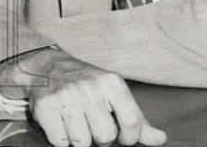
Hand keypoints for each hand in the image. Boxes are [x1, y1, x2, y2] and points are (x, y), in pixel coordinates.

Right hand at [0, 48, 166, 146]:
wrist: (46, 66)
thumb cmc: (86, 84)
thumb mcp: (114, 94)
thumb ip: (137, 119)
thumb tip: (161, 139)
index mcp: (112, 83)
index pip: (132, 123)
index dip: (129, 138)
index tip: (122, 136)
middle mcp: (89, 87)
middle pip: (105, 137)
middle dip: (100, 137)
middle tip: (92, 122)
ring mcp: (66, 97)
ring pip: (82, 143)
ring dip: (80, 138)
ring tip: (75, 120)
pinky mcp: (45, 107)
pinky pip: (60, 142)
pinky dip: (61, 138)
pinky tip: (61, 122)